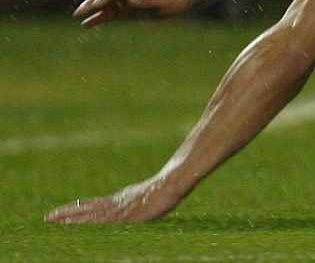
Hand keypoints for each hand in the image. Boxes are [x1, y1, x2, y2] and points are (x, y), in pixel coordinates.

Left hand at [46, 176, 182, 223]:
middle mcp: (114, 204)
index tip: (60, 214)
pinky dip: (86, 223)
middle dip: (65, 214)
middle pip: (85, 209)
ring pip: (89, 215)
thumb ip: (132, 201)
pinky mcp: (124, 216)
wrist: (171, 184)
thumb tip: (127, 203)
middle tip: (47, 218)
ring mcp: (118, 209)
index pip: (91, 205)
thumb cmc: (163, 189)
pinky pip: (100, 221)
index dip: (75, 209)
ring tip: (53, 221)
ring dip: (70, 218)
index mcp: (118, 200)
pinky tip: (76, 226)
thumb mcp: (144, 196)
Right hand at [72, 0, 192, 27]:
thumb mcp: (165, 0)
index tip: (96, 5)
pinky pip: (109, 13)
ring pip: (105, 4)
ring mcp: (127, 1)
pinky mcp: (128, 10)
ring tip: (78, 17)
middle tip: (79, 12)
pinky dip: (98, 18)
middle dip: (92, 2)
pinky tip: (87, 24)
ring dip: (92, 10)